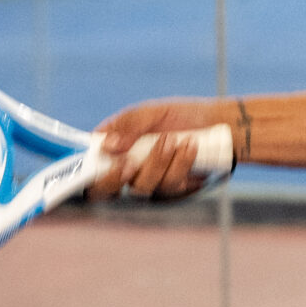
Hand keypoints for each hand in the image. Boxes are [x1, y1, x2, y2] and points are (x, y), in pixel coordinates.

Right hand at [89, 97, 237, 199]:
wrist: (218, 126)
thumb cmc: (179, 117)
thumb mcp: (151, 113)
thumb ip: (128, 125)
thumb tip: (106, 145)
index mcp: (111, 150)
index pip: (86, 170)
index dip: (88, 176)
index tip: (111, 163)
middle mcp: (124, 171)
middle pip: (104, 192)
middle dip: (116, 179)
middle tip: (131, 163)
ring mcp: (148, 184)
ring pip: (142, 187)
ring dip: (159, 162)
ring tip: (178, 140)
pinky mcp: (170, 193)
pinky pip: (169, 189)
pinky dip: (180, 165)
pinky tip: (192, 148)